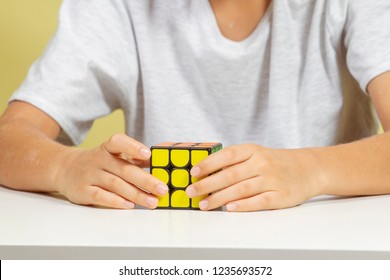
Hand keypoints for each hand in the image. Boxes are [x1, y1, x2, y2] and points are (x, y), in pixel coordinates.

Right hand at [54, 133, 168, 208]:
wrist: (64, 168)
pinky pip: (100, 196)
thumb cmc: (98, 162)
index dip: (133, 147)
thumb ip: (135, 158)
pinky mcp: (82, 191)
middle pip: (124, 169)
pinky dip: (115, 201)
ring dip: (136, 194)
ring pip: (115, 185)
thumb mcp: (114, 155)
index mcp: (108, 148)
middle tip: (163, 189)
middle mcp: (98, 159)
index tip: (148, 154)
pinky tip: (129, 205)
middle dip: (146, 180)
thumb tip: (160, 162)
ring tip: (152, 202)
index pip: (119, 142)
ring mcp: (89, 175)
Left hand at [185, 144, 322, 211]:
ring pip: (241, 189)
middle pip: (230, 175)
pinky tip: (228, 208)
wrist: (308, 169)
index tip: (193, 172)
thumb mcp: (255, 154)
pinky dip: (243, 205)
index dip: (209, 164)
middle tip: (191, 192)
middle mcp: (262, 163)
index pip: (227, 155)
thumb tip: (205, 173)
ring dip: (219, 198)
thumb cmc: (274, 162)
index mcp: (253, 150)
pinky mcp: (281, 196)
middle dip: (207, 184)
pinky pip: (259, 201)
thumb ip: (234, 162)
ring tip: (204, 205)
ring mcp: (272, 179)